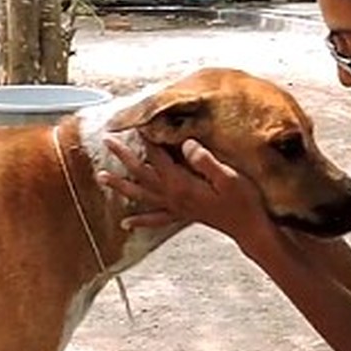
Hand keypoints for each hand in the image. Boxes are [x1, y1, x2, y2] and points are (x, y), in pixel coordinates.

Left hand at [96, 136, 273, 244]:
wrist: (251, 228)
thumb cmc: (243, 201)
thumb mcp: (229, 176)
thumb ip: (205, 160)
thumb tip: (184, 144)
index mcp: (182, 184)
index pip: (158, 156)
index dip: (147, 138)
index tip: (137, 121)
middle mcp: (173, 196)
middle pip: (142, 172)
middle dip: (124, 156)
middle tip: (107, 140)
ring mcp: (176, 207)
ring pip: (141, 194)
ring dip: (120, 185)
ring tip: (100, 177)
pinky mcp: (182, 215)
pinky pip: (156, 219)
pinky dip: (140, 221)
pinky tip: (126, 223)